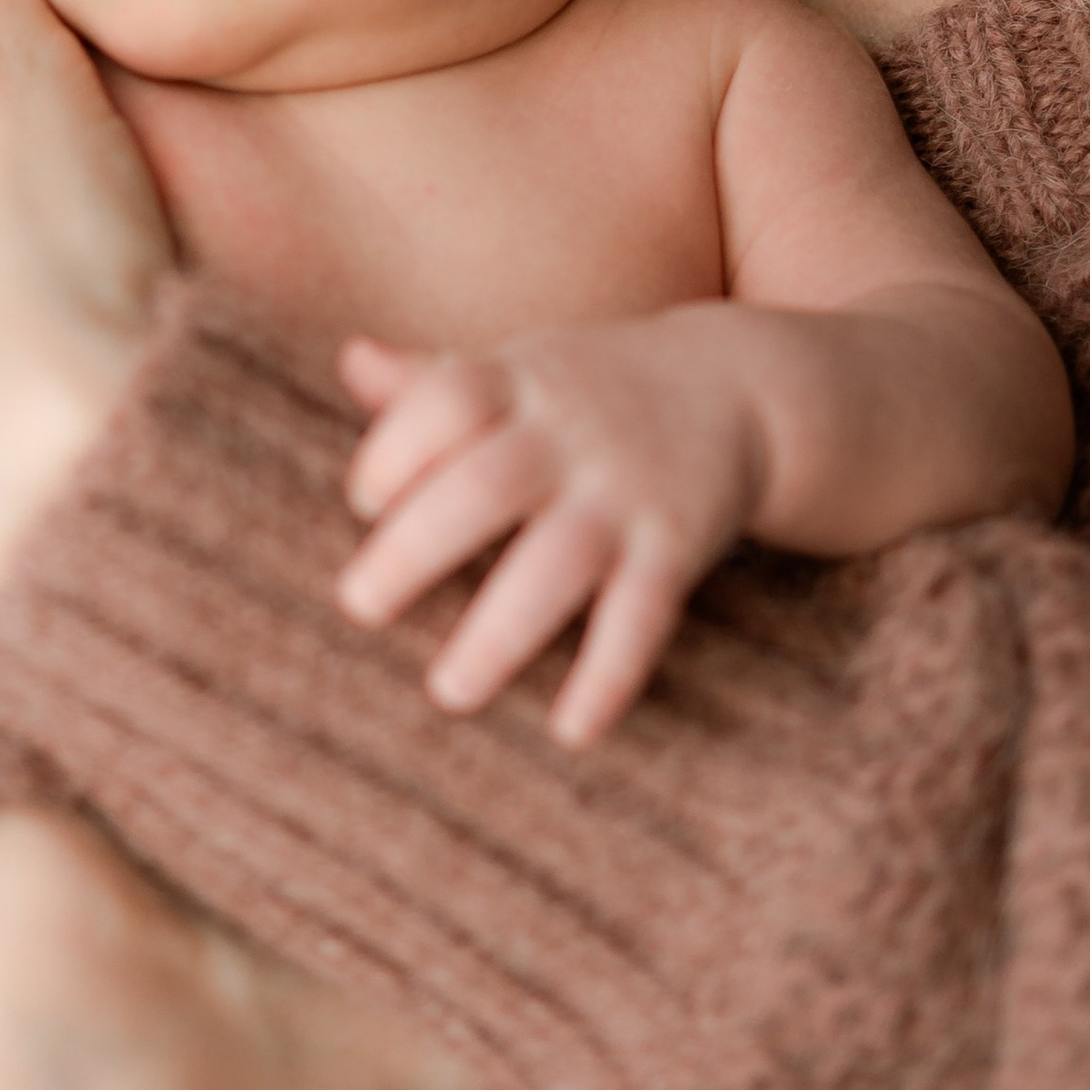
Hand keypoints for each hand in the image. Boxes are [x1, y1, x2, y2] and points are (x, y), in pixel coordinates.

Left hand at [338, 314, 764, 743]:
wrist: (737, 387)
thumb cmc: (590, 391)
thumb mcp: (519, 370)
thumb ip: (432, 380)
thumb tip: (352, 358)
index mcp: (518, 382)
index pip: (446, 400)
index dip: (395, 449)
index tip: (363, 500)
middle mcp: (568, 435)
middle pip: (485, 486)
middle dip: (417, 547)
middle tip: (360, 605)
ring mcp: (624, 493)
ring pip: (557, 564)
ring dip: (500, 633)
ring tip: (451, 692)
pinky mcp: (676, 547)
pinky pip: (643, 616)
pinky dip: (609, 675)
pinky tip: (571, 732)